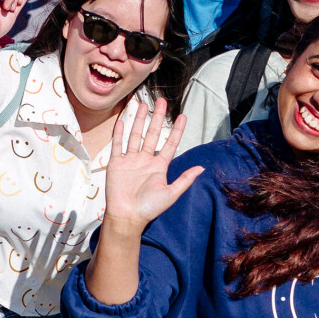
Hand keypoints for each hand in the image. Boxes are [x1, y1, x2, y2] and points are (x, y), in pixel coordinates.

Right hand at [102, 99, 198, 231]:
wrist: (127, 216)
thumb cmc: (149, 208)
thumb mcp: (171, 193)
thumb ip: (185, 179)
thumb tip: (202, 168)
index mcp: (159, 166)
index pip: (170, 143)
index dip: (177, 130)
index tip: (183, 116)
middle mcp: (145, 160)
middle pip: (153, 134)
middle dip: (157, 117)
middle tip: (162, 101)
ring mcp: (130, 160)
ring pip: (135, 135)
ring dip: (139, 120)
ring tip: (143, 104)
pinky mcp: (116, 163)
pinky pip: (118, 145)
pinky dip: (119, 132)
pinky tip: (122, 120)